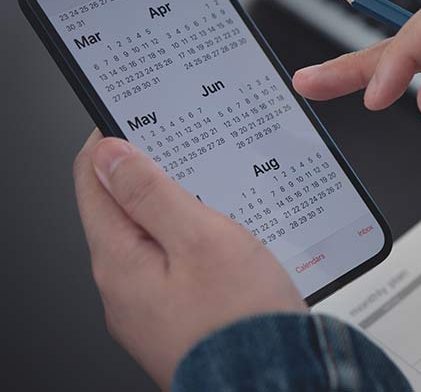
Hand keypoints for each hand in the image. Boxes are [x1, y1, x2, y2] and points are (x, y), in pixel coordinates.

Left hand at [73, 130, 305, 389]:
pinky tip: (225, 238)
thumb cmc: (241, 323)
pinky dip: (192, 240)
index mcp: (118, 260)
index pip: (92, 180)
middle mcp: (123, 287)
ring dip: (175, 206)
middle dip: (148, 171)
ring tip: (213, 188)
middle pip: (119, 208)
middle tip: (185, 144)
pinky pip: (173, 265)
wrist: (271, 383)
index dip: (110, 139)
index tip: (136, 113)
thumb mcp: (201, 239)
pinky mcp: (177, 317)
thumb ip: (151, 194)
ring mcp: (149, 306)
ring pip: (150, 237)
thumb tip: (111, 154)